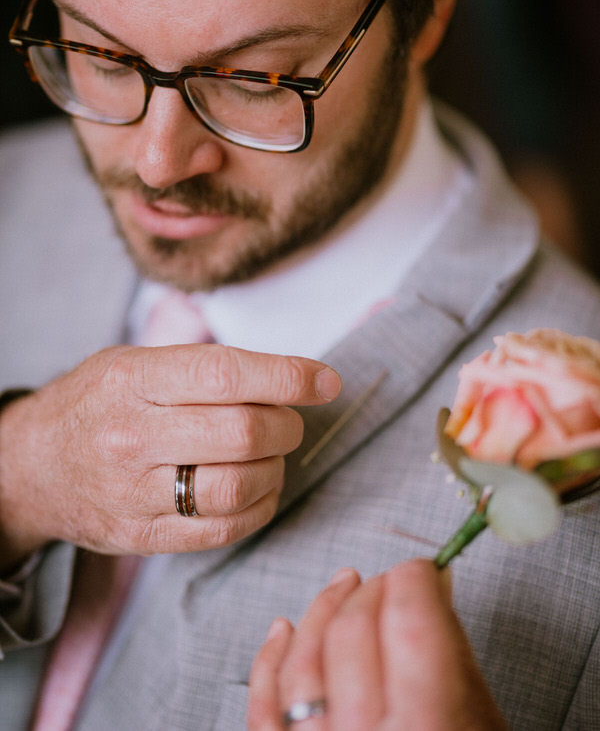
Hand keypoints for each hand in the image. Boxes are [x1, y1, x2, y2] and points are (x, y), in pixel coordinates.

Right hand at [0, 344, 340, 566]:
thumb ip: (203, 367)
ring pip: (238, 486)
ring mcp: (135, 492)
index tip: (325, 380)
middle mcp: (131, 435)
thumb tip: (290, 377)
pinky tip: (260, 488)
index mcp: (133, 380)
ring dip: (277, 469)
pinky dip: (260, 507)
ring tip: (272, 455)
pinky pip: (224, 530)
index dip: (287, 376)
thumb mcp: (134, 361)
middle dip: (288, 426)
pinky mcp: (143, 536)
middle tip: (291, 421)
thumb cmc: (99, 402)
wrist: (34, 466)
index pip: (225, 374)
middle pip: (242, 433)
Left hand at [248, 559, 507, 730]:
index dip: (415, 580)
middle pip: (356, 631)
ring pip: (302, 660)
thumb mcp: (479, 724)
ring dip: (324, 610)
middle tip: (392, 584)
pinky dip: (269, 660)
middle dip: (376, 591)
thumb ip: (451, 655)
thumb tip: (428, 586)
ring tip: (345, 585)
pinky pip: (260, 707)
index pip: (410, 619)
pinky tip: (283, 629)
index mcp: (431, 729)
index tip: (421, 572)